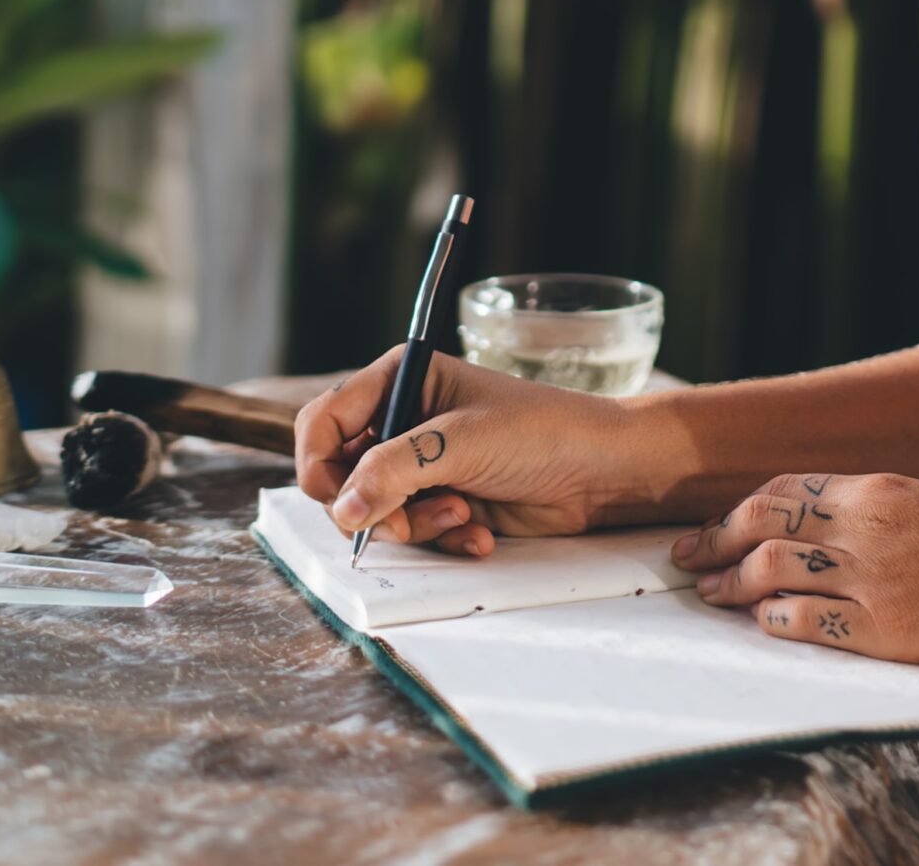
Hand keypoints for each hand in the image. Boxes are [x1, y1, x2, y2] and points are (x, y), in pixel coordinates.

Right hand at [293, 347, 623, 555]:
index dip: (318, 462)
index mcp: (401, 380)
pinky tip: (477, 531)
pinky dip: (440, 538)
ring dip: (414, 524)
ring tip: (462, 513)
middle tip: (402, 518)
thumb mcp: (461, 442)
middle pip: (339, 474)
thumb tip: (343, 508)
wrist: (601, 471)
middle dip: (371, 504)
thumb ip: (394, 471)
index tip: (336, 496)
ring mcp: (421, 465)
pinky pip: (410, 533)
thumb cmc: (542, 431)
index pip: (324, 421)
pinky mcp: (441, 502)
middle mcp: (403, 420)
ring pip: (373, 511)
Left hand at [671, 471, 918, 680]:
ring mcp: (869, 580)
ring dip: (730, 583)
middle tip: (687, 557)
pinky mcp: (882, 631)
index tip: (717, 524)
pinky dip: (773, 623)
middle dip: (715, 540)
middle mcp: (863, 527)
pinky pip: (806, 624)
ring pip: (770, 572)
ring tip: (708, 594)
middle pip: (763, 525)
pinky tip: (762, 625)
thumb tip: (847, 522)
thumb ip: (887, 510)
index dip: (740, 508)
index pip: (786, 488)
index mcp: (880, 488)